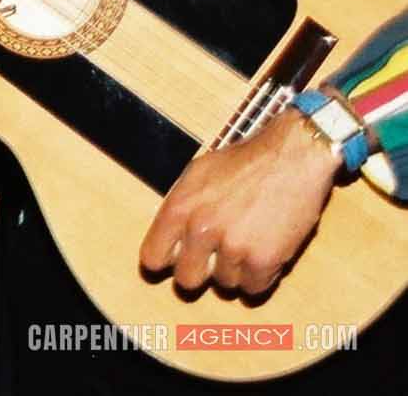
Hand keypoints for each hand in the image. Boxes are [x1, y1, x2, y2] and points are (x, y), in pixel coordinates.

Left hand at [139, 110, 336, 294]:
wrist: (292, 157)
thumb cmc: (247, 161)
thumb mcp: (197, 174)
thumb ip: (182, 206)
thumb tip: (170, 235)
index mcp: (179, 208)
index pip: (152, 258)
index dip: (166, 262)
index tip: (177, 261)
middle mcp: (200, 229)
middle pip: (187, 280)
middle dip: (201, 273)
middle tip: (216, 260)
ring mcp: (232, 247)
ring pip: (225, 284)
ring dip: (236, 270)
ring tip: (249, 242)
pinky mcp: (263, 260)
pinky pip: (254, 288)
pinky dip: (260, 276)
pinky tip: (265, 253)